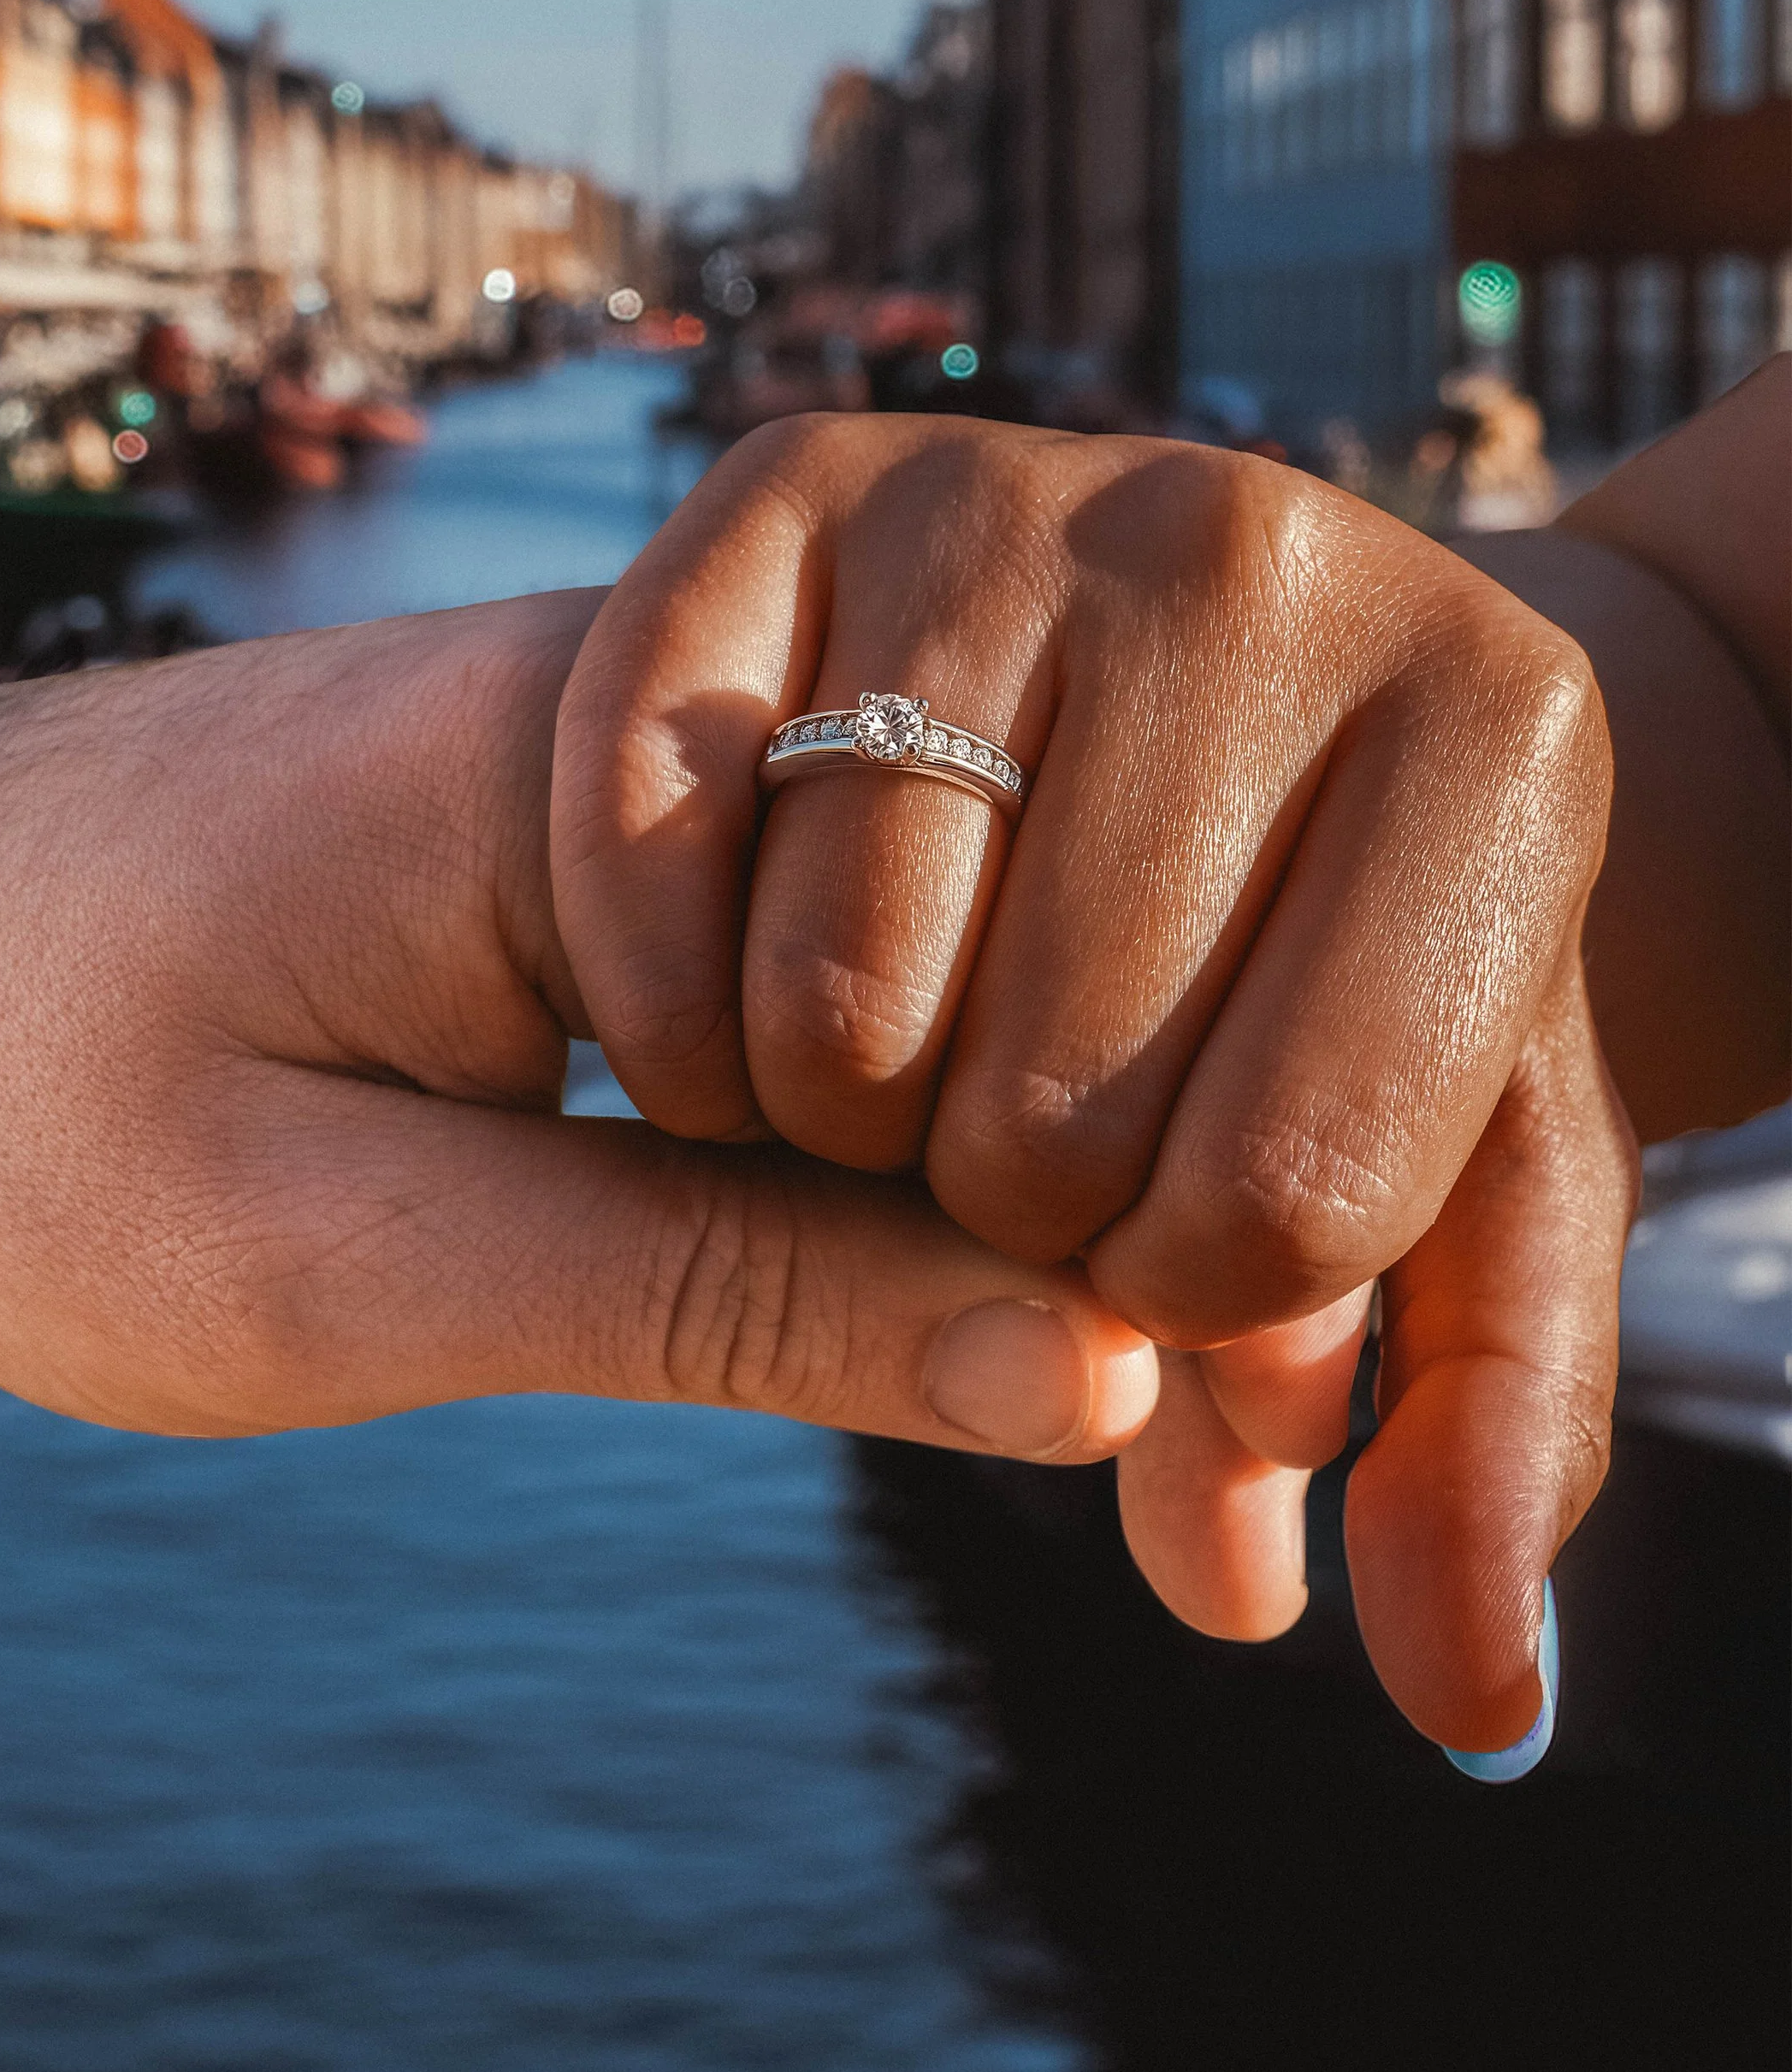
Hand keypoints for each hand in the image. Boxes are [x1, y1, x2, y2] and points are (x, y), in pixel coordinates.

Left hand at [0, 590, 1154, 1456]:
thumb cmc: (22, 1098)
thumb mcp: (351, 1258)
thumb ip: (712, 1295)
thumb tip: (1080, 1365)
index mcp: (607, 759)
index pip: (1004, 968)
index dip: (1127, 1215)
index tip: (1222, 1441)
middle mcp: (692, 706)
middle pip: (1039, 952)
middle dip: (1138, 1215)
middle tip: (1234, 1502)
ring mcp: (687, 758)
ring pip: (985, 969)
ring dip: (1058, 1186)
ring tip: (1144, 1429)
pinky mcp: (657, 837)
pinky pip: (872, 975)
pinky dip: (939, 1140)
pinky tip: (998, 1294)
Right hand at [552, 416, 1635, 1753]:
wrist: (1122, 686)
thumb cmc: (1277, 975)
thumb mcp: (1375, 1180)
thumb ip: (1406, 1417)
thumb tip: (1438, 1678)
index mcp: (1502, 729)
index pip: (1306, 1203)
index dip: (1202, 1317)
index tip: (1173, 1250)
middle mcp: (1266, 552)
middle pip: (1061, 1126)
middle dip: (1007, 1222)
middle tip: (1011, 1133)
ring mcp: (1008, 488)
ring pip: (848, 1019)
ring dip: (820, 1128)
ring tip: (882, 1052)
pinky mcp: (779, 476)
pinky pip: (659, 851)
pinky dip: (655, 996)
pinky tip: (733, 968)